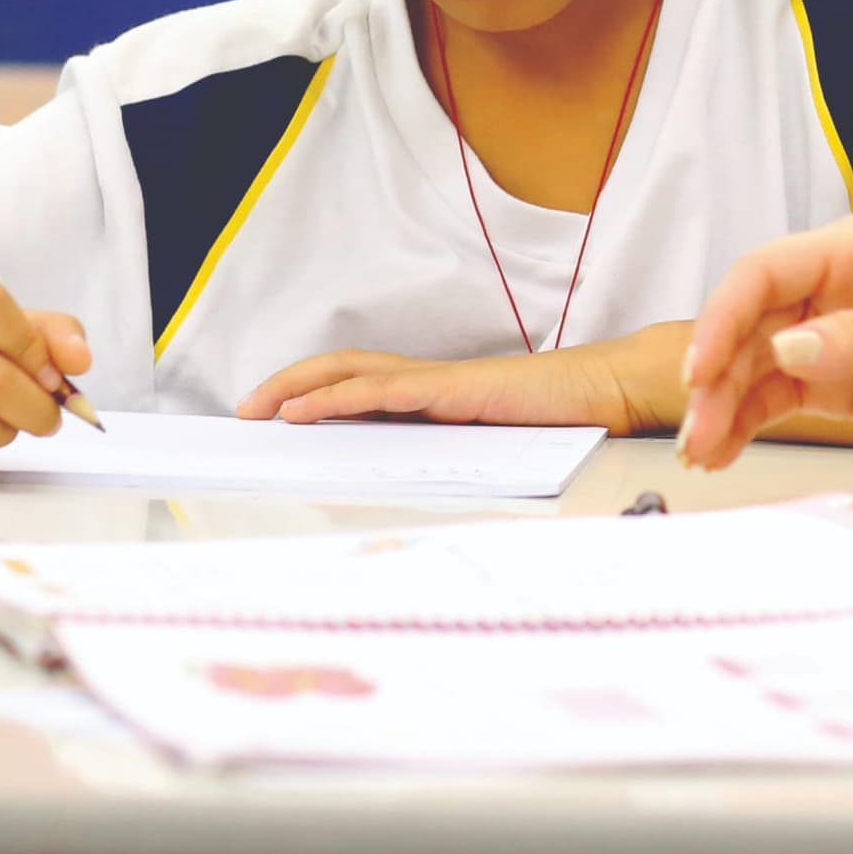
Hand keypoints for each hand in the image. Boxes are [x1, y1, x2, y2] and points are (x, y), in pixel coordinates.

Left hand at [238, 325, 681, 432]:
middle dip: (288, 384)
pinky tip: (304, 412)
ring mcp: (438, 381)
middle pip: (342, 369)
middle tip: (246, 412)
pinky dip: (336, 397)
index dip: (314, 392)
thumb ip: (454, 455)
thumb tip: (415, 484)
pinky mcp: (450, 389)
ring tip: (259, 407)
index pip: (361, 384)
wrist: (607, 393)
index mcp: (436, 396)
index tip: (275, 415)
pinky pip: (381, 389)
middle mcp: (428, 381)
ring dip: (298, 387)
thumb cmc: (561, 423)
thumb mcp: (493, 448)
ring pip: (351, 372)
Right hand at [677, 218, 852, 468]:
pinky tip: (725, 449)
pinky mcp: (836, 380)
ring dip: (722, 406)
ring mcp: (829, 336)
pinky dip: (746, 422)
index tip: (702, 367)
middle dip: (715, 377)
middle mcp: (831, 289)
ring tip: (703, 452)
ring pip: (753, 366)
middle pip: (749, 325)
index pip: (765, 274)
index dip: (724, 318)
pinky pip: (775, 397)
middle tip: (698, 430)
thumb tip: (788, 348)